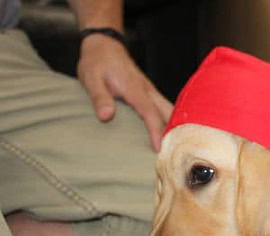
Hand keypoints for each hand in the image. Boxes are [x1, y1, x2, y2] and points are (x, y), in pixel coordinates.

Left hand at [77, 34, 172, 151]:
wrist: (104, 45)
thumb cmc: (97, 62)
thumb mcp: (91, 78)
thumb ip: (99, 97)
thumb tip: (106, 117)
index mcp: (135, 89)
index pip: (150, 113)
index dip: (155, 132)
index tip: (159, 149)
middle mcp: (147, 90)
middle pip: (168, 112)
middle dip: (174, 131)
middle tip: (174, 152)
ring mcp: (150, 91)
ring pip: (169, 110)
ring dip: (173, 126)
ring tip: (174, 146)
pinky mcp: (149, 93)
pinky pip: (163, 108)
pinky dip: (168, 120)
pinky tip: (167, 133)